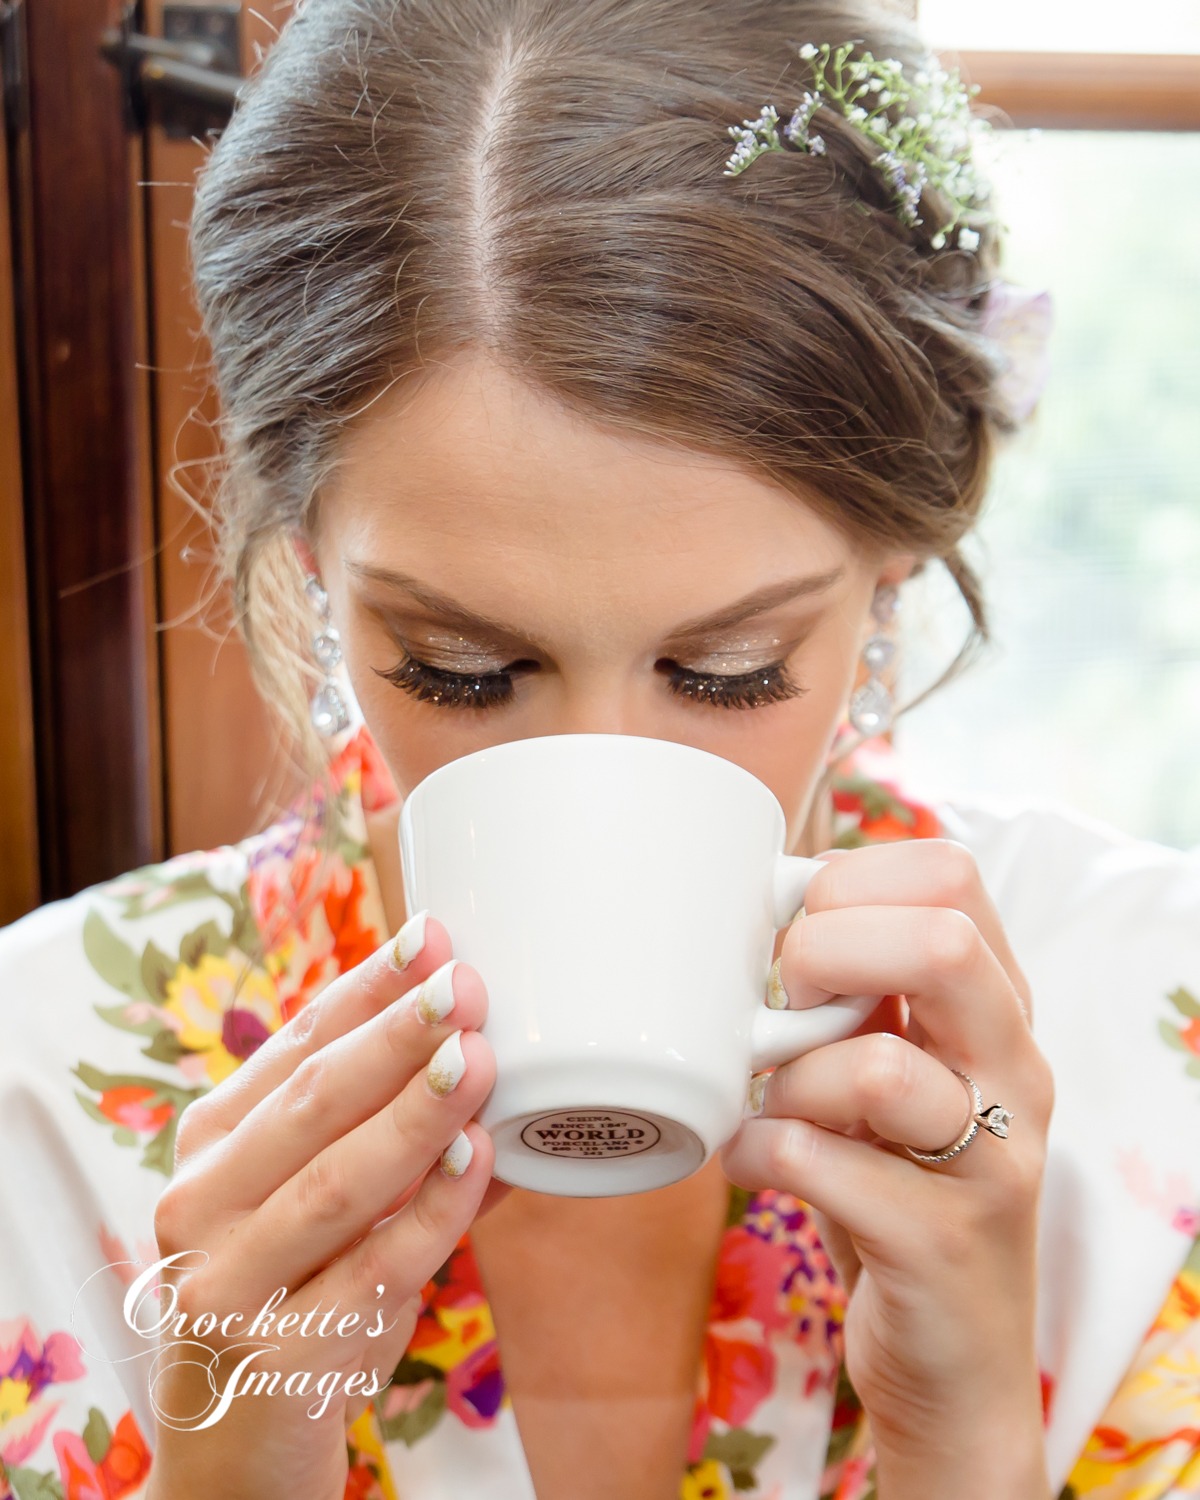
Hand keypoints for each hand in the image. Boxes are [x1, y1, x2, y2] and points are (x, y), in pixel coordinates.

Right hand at [146, 915, 507, 1499]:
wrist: (230, 1453)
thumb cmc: (291, 1299)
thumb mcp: (320, 1212)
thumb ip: (399, 1146)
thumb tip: (504, 1073)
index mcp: (210, 1147)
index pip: (292, 1048)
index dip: (366, 990)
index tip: (431, 937)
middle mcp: (202, 1206)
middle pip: (310, 1105)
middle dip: (394, 1038)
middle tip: (465, 986)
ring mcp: (230, 1284)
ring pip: (335, 1184)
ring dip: (416, 1118)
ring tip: (478, 1061)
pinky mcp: (278, 1357)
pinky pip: (371, 1272)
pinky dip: (431, 1214)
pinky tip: (479, 1164)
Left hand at [720, 839, 1054, 1497]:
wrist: (956, 1362)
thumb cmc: (899, 1185)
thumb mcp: (890, 1071)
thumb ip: (855, 994)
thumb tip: (765, 908)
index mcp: (996, 1007)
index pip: (950, 874)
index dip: (851, 881)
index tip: (800, 934)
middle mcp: (1014, 1069)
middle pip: (942, 941)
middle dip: (825, 951)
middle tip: (786, 1005)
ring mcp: (992, 1160)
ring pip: (880, 1067)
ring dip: (789, 1080)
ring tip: (768, 1105)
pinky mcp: (946, 1244)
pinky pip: (827, 1167)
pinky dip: (763, 1154)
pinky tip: (754, 1163)